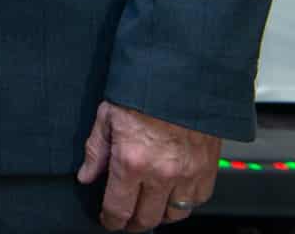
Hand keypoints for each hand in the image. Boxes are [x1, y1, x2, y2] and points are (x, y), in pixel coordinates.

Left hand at [77, 100, 220, 229]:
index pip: (118, 208)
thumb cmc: (144, 91)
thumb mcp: (107, 116)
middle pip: (147, 218)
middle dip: (133, 223)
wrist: (182, 76)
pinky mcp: (208, 169)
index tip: (108, 221)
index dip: (111, 220)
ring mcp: (187, 173)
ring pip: (174, 214)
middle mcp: (161, 173)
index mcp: (132, 161)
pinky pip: (197, 200)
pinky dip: (185, 202)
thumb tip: (86, 176)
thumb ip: (96, 151)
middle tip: (126, 220)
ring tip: (149, 208)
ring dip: (159, 215)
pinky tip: (173, 194)